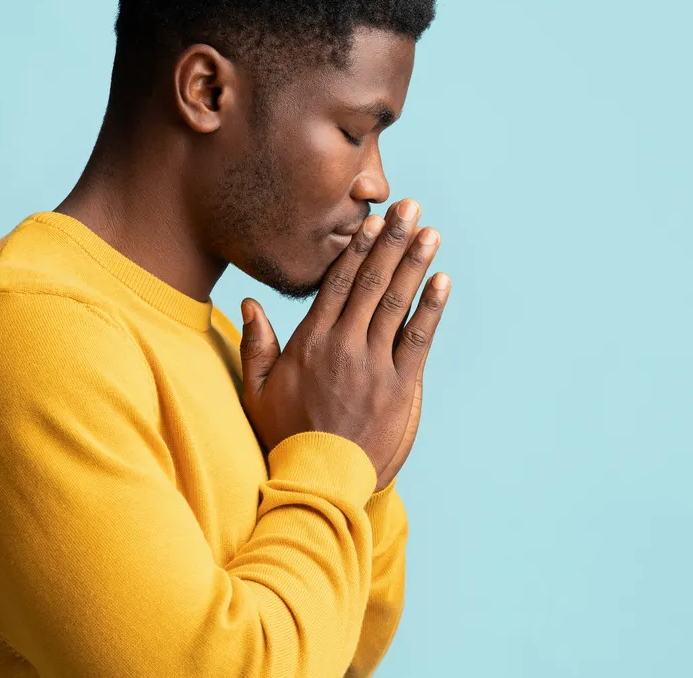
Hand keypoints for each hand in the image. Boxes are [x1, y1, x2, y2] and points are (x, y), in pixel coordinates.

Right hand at [238, 198, 449, 490]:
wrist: (318, 483)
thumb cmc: (285, 437)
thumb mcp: (256, 392)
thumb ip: (255, 345)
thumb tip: (249, 302)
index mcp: (310, 343)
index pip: (337, 283)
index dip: (357, 248)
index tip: (372, 220)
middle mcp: (343, 346)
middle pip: (371, 282)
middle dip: (392, 241)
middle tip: (410, 208)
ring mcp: (374, 365)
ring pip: (397, 303)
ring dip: (416, 264)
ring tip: (430, 232)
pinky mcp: (401, 387)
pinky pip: (419, 338)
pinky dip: (432, 308)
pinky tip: (443, 280)